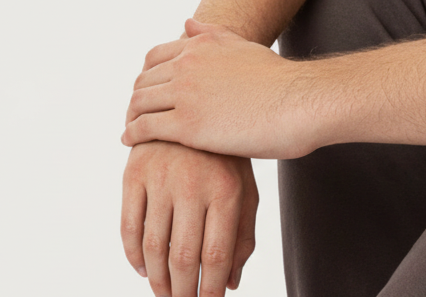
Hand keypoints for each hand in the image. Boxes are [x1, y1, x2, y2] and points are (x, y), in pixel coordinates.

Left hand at [121, 18, 315, 159]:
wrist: (298, 104)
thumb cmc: (280, 84)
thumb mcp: (242, 47)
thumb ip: (212, 35)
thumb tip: (187, 24)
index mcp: (200, 46)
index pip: (156, 58)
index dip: (147, 77)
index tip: (147, 94)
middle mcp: (187, 64)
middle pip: (144, 80)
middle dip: (135, 99)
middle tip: (133, 116)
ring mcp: (185, 94)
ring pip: (141, 102)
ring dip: (130, 116)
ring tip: (129, 130)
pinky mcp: (188, 126)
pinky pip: (146, 127)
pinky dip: (132, 133)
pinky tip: (127, 142)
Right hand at [121, 140, 257, 296]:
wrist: (193, 102)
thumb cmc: (225, 159)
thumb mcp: (245, 193)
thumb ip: (242, 239)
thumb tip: (229, 285)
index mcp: (227, 192)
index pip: (216, 256)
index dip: (211, 290)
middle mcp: (192, 185)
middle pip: (183, 257)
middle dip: (184, 294)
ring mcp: (160, 178)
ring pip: (154, 247)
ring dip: (158, 282)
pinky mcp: (134, 173)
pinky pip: (128, 226)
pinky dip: (134, 255)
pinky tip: (144, 272)